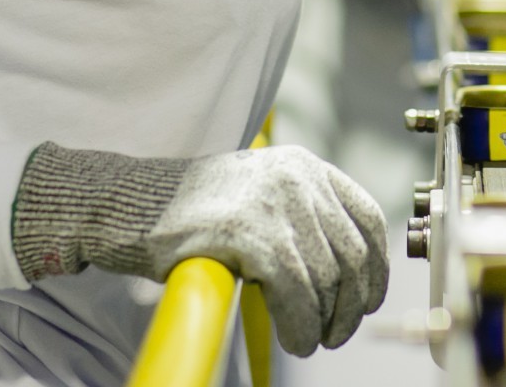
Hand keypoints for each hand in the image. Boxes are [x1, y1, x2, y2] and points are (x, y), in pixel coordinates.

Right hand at [13, 143, 388, 355]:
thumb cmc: (190, 213)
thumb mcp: (259, 196)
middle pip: (353, 253)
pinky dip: (302, 326)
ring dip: (325, 322)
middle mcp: (296, 176)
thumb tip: (348, 272)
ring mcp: (273, 202)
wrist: (128, 206)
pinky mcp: (248, 233)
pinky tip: (294, 339)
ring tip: (309, 341)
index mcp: (303, 164)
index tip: (369, 300)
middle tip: (336, 333)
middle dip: (352, 305)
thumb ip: (302, 216)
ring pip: (327, 280)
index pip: (368, 217)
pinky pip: (297, 294)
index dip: (377, 268)